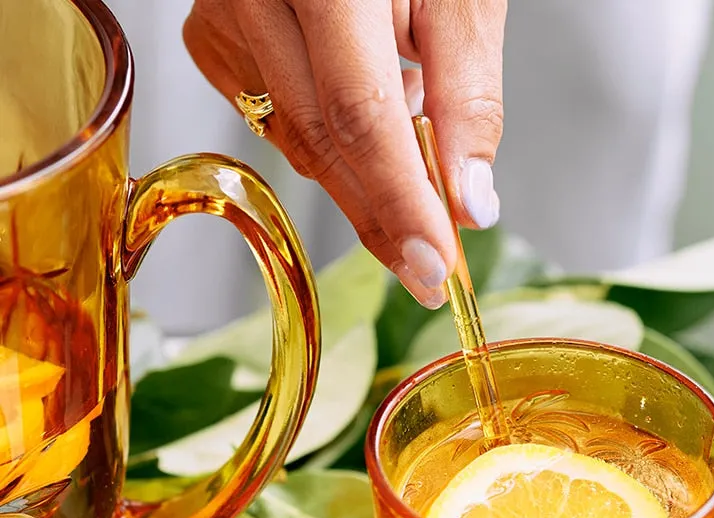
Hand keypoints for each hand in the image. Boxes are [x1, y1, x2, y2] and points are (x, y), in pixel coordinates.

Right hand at [184, 0, 505, 307]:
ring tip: (415, 194)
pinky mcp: (214, 34)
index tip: (434, 267)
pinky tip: (365, 136)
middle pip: (324, 140)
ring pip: (298, 140)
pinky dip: (329, 146)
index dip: (399, 203)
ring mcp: (226, 13)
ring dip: (362, 186)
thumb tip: (469, 202)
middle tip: (431, 266)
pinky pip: (276, 118)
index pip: (361, 115)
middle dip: (385, 216)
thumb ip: (468, 95)